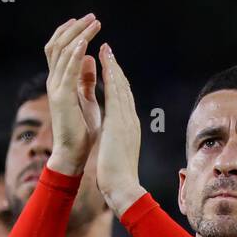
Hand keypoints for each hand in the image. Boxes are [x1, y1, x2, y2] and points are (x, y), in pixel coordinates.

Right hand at [43, 14, 102, 175]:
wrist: (72, 154)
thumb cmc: (81, 131)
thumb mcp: (86, 99)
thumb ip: (86, 79)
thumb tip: (91, 58)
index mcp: (60, 82)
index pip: (60, 49)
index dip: (71, 33)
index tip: (86, 21)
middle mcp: (54, 82)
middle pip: (58, 45)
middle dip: (75, 28)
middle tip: (92, 16)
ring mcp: (55, 89)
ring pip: (63, 52)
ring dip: (79, 35)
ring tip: (94, 22)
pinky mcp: (61, 97)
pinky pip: (67, 70)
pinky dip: (75, 54)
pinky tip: (85, 42)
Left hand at [96, 43, 145, 214]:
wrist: (123, 187)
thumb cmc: (118, 177)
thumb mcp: (117, 153)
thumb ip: (117, 142)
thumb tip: (114, 141)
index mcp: (129, 128)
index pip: (123, 101)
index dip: (117, 83)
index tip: (110, 69)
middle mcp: (131, 120)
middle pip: (124, 89)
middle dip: (116, 69)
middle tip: (108, 51)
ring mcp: (127, 120)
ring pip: (121, 87)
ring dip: (113, 66)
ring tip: (106, 49)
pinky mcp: (120, 122)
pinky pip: (115, 94)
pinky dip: (111, 77)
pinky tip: (106, 64)